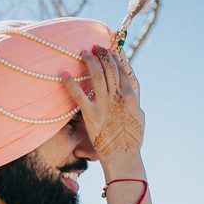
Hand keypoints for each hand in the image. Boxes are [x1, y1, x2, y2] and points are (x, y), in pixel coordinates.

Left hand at [65, 46, 144, 164]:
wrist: (123, 157)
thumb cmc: (131, 140)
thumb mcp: (139, 117)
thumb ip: (134, 101)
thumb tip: (130, 91)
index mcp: (131, 97)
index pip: (123, 70)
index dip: (116, 57)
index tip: (110, 49)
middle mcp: (118, 97)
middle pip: (110, 68)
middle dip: (102, 54)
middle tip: (94, 46)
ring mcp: (104, 105)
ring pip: (97, 75)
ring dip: (89, 60)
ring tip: (82, 52)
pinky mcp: (91, 114)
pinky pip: (79, 95)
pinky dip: (70, 83)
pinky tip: (63, 74)